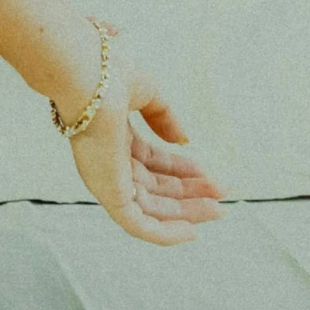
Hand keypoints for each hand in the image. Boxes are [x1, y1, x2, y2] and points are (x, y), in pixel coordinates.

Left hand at [60, 36, 227, 244]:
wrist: (88, 78)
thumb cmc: (110, 75)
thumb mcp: (145, 92)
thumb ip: (163, 116)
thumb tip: (183, 141)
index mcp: (114, 137)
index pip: (153, 162)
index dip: (183, 170)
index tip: (212, 175)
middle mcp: (109, 162)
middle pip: (154, 187)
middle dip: (189, 194)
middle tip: (220, 197)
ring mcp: (107, 179)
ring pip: (150, 209)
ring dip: (185, 212)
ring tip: (217, 210)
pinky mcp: (108, 194)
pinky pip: (138, 225)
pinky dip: (164, 233)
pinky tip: (191, 232)